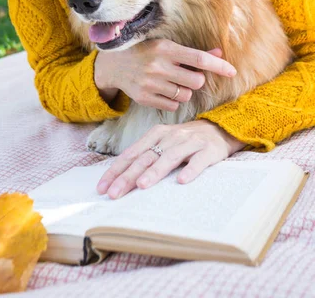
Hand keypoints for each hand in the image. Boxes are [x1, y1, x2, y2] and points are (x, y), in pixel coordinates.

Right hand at [95, 40, 235, 110]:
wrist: (113, 65)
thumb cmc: (146, 52)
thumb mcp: (167, 47)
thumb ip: (193, 53)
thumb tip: (219, 52)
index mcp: (166, 49)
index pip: (199, 59)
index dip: (219, 66)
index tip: (232, 71)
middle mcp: (158, 65)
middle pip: (196, 81)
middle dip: (197, 80)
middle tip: (187, 75)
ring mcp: (150, 83)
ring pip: (186, 95)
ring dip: (184, 91)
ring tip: (172, 82)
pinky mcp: (144, 98)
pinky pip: (173, 105)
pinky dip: (173, 100)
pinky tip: (163, 90)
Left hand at [96, 120, 244, 198]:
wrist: (220, 128)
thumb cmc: (186, 141)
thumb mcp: (164, 143)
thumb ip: (146, 156)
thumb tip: (120, 179)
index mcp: (157, 134)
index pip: (132, 153)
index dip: (116, 170)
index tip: (102, 188)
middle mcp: (171, 136)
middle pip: (146, 157)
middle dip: (128, 176)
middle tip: (114, 194)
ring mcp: (190, 142)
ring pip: (170, 157)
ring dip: (155, 171)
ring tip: (142, 185)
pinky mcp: (209, 150)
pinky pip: (199, 161)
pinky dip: (191, 171)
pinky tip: (182, 181)